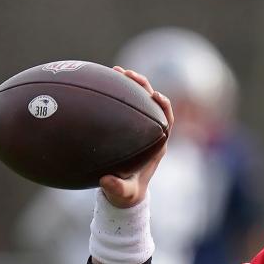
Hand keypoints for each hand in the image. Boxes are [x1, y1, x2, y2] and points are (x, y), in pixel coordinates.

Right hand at [98, 67, 172, 208]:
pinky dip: (112, 94)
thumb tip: (106, 180)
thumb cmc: (126, 192)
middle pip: (152, 103)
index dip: (164, 106)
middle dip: (143, 86)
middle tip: (129, 74)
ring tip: (116, 70)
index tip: (155, 95)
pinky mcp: (123, 127)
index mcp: (157, 144)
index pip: (167, 120)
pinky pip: (119, 106)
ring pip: (137, 100)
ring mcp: (137, 128)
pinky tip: (96, 83)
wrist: (121, 192)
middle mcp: (149, 133)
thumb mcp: (123, 193)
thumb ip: (117, 188)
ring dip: (129, 84)